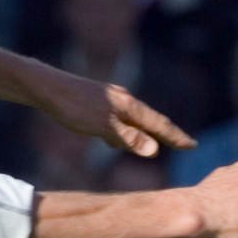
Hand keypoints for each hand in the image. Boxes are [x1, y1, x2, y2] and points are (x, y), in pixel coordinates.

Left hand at [29, 66, 195, 156]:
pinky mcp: (97, 102)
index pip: (159, 124)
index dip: (176, 137)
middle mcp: (123, 100)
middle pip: (150, 120)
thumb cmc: (73, 107)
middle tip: (183, 143)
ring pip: (133, 120)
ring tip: (154, 144)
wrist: (45, 87)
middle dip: (166, 134)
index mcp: (128, 106)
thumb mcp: (102, 127)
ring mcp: (110, 100)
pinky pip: (118, 120)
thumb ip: (128, 138)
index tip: (192, 145)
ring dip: (144, 133)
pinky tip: (113, 139)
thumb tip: (155, 151)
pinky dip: (124, 131)